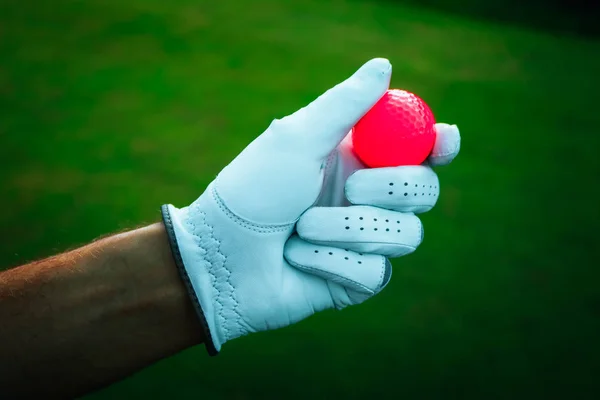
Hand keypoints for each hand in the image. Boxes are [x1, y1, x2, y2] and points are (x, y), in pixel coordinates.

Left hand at [162, 58, 459, 354]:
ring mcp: (364, 240)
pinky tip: (299, 259)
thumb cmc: (252, 191)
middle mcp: (366, 198)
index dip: (437, 144)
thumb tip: (383, 66)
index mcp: (355, 159)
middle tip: (352, 187)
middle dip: (391, 188)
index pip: (416, 149)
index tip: (443, 140)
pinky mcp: (357, 280)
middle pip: (423, 190)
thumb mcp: (296, 139)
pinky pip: (374, 272)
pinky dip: (331, 261)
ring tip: (301, 228)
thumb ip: (345, 104)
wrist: (220, 258)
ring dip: (347, 229)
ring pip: (405, 234)